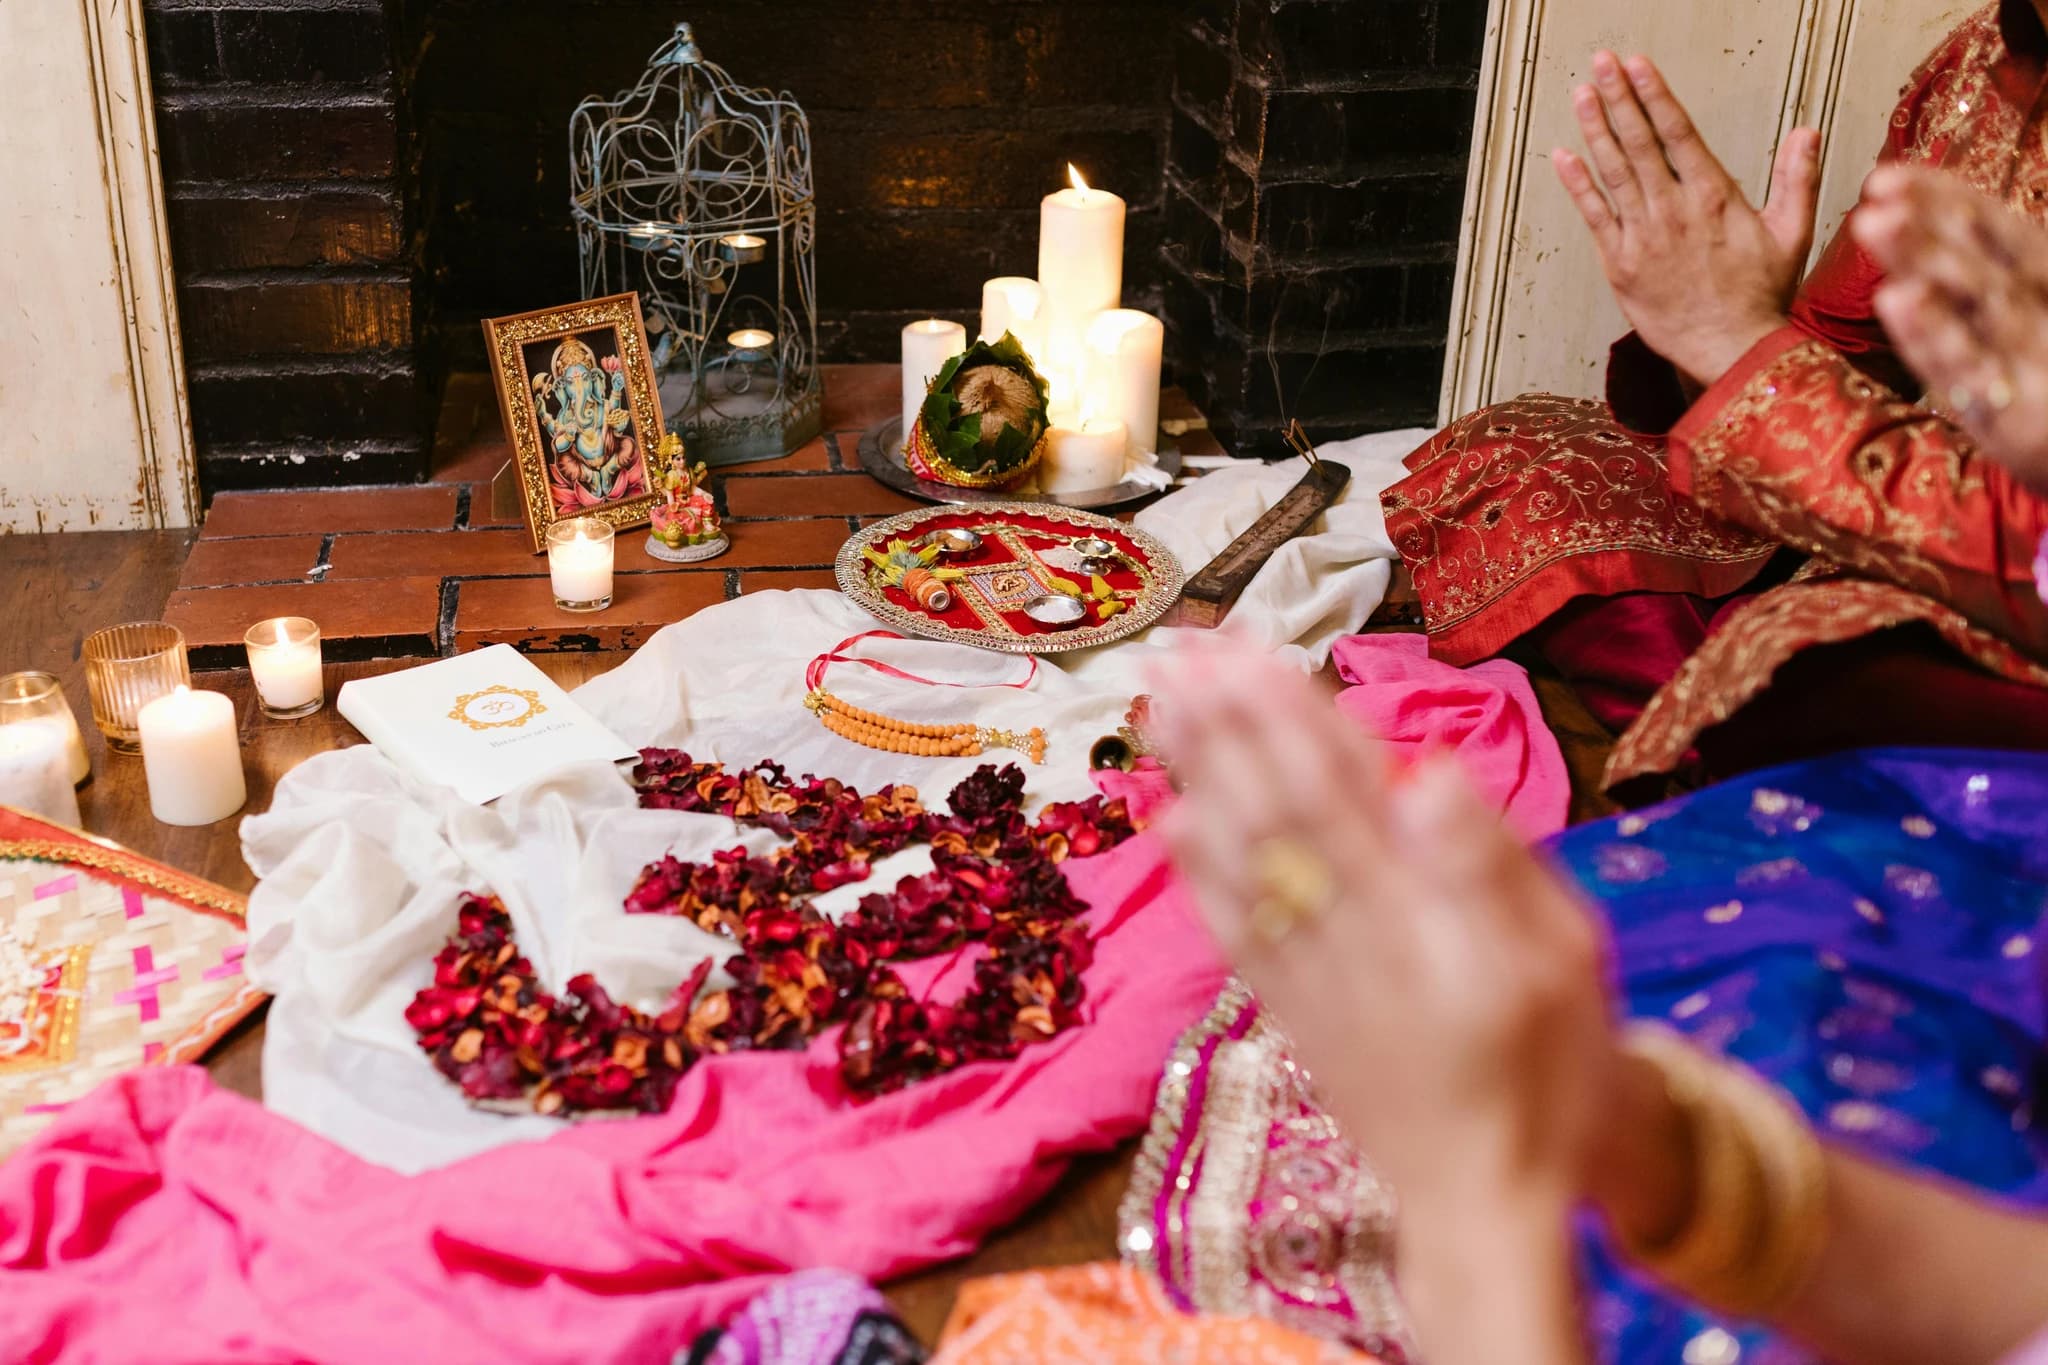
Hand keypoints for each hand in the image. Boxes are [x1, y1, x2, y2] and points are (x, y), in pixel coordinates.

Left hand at [1152, 648, 1620, 1225]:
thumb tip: (1428, 773)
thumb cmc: (1547, 1070)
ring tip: (1157, 702)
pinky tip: (1169, 821)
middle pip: (1272, 809)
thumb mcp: (1564, 962)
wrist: (1486, 1202)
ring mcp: (1304, 974)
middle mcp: (1343, 933)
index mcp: (1413, 910)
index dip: (1285, 715)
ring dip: (1195, 775)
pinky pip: (1229, 932)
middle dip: (1223, 724)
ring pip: (1239, 858)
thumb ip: (1492, 867)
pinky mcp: (1287, 1014)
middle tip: (1176, 648)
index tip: (1244, 648)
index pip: (1336, 788)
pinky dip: (1196, 873)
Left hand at [1552, 53, 1820, 388]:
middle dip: (1619, 98)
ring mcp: (1643, 236)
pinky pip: (1594, 216)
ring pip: (1614, 172)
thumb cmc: (1760, 295)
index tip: (1638, 65)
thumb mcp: (1793, 232)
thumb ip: (1797, 177)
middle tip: (1602, 62)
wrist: (1730, 349)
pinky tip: (1564, 156)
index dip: (1654, 95)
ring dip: (1596, 129)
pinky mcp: (1620, 263)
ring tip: (1582, 93)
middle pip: (1640, 142)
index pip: (1678, 132)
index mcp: (1713, 197)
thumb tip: (1806, 131)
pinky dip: (1578, 184)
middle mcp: (1673, 210)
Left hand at [1854, 165, 2047, 489]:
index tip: (1890, 175)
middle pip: (1983, 257)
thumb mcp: (2033, 324)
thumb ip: (2000, 285)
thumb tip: (1957, 231)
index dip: (1946, 199)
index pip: (1997, 233)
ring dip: (1924, 258)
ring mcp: (2034, 359)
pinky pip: (1966, 365)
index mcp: (2047, 289)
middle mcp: (2044, 313)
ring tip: (1874, 222)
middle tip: (1877, 190)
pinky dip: (1931, 329)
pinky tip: (1894, 296)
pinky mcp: (2015, 412)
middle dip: (1929, 221)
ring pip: (1975, 299)